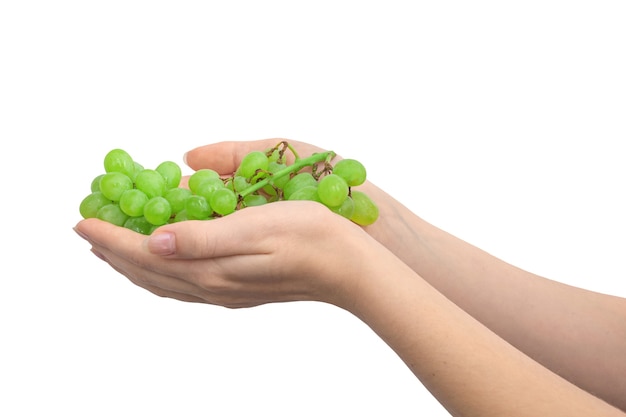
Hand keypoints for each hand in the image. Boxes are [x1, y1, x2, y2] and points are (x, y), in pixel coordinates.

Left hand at [75, 199, 376, 308]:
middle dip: (113, 250)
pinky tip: (164, 262)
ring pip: (163, 280)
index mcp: (211, 268)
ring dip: (133, 263)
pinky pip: (183, 283)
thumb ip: (201, 238)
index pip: (145, 253)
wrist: (348, 267)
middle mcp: (212, 285)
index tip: (82, 220)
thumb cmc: (310, 237)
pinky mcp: (238, 288)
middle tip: (89, 229)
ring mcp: (225, 291)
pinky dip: (160, 271)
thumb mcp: (255, 227)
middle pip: (148, 271)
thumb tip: (153, 241)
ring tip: (114, 247)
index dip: (110, 237)